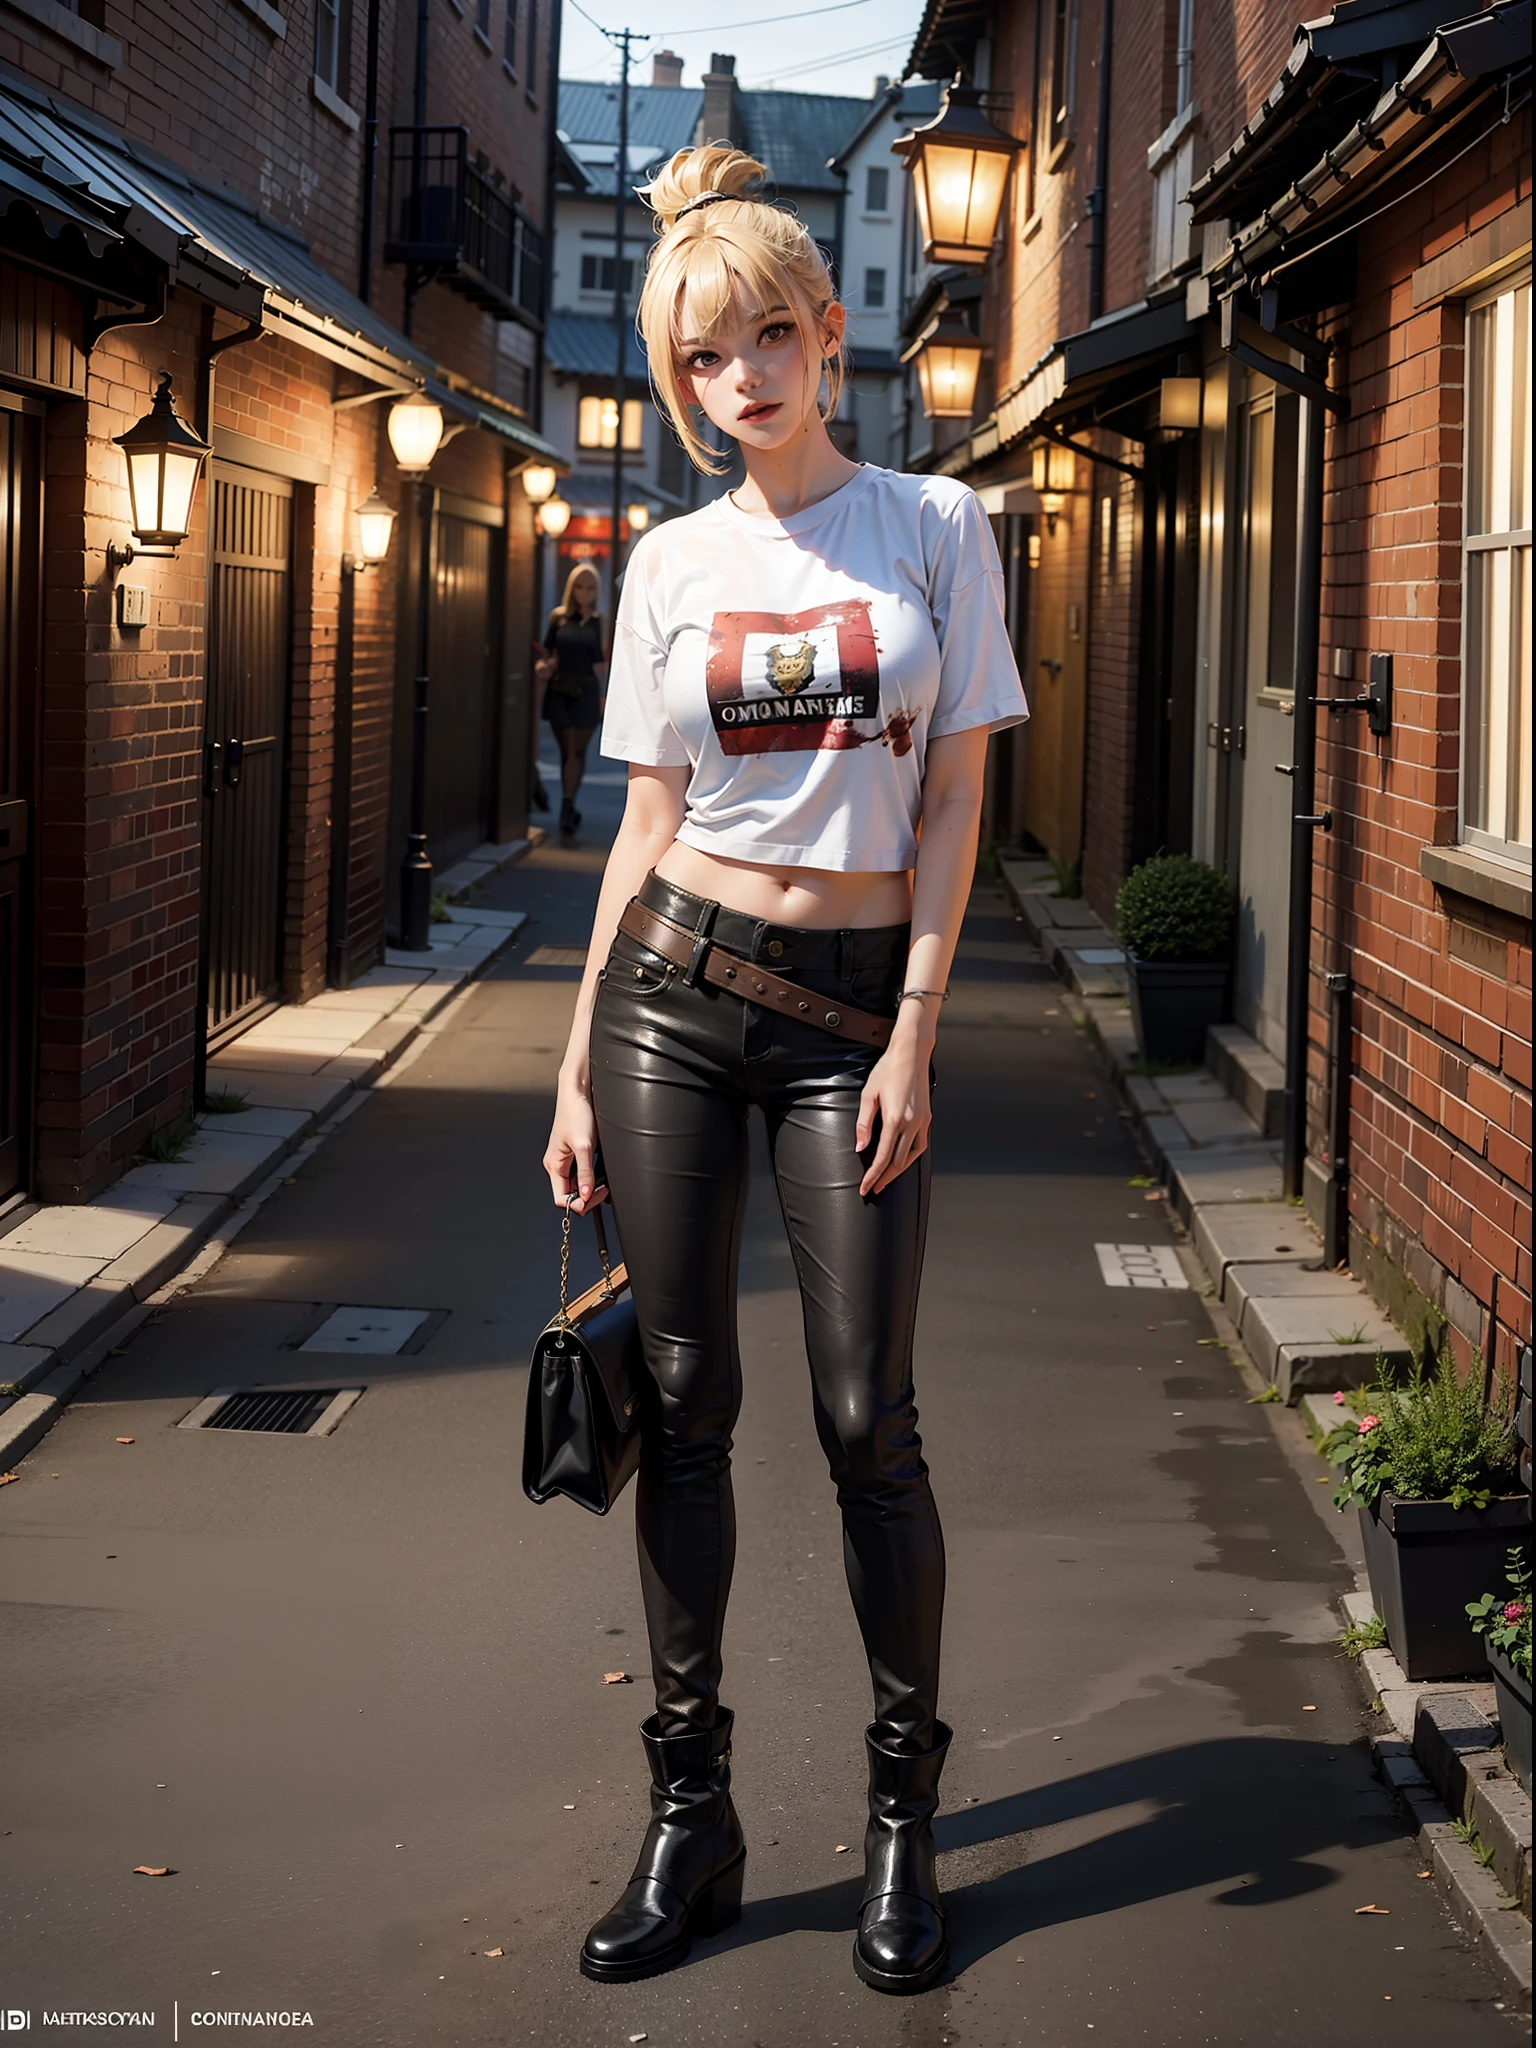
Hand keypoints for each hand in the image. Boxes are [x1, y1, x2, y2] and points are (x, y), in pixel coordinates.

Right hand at [543, 1070, 608, 1211]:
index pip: (561, 1198)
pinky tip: (602, 1174)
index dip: (578, 1203)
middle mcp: (558, 1164)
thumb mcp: (583, 1145)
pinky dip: (593, 1177)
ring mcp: (567, 1159)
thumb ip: (585, 1172)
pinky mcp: (576, 1152)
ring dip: (591, 1187)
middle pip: (570, 1194)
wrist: (579, 1091)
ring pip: (577, 1184)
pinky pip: (582, 1173)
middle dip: (587, 1196)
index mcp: (553, 1165)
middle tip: (603, 1190)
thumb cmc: (575, 1112)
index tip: (595, 1196)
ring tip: (604, 1182)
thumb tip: (585, 1195)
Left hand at [855, 1023, 932, 1197]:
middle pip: (899, 1162)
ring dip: (899, 1171)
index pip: (883, 1158)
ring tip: (886, 1179)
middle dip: (885, 1178)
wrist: (911, 1054)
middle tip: (872, 1189)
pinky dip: (910, 1157)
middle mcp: (912, 1123)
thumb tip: (860, 1148)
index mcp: (895, 1119)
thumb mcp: (868, 1095)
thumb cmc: (887, 1071)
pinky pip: (920, 1145)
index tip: (865, 1188)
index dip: (873, 1176)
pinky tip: (901, 1160)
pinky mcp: (927, 1117)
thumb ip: (864, 1124)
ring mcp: (922, 1121)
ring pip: (912, 1156)